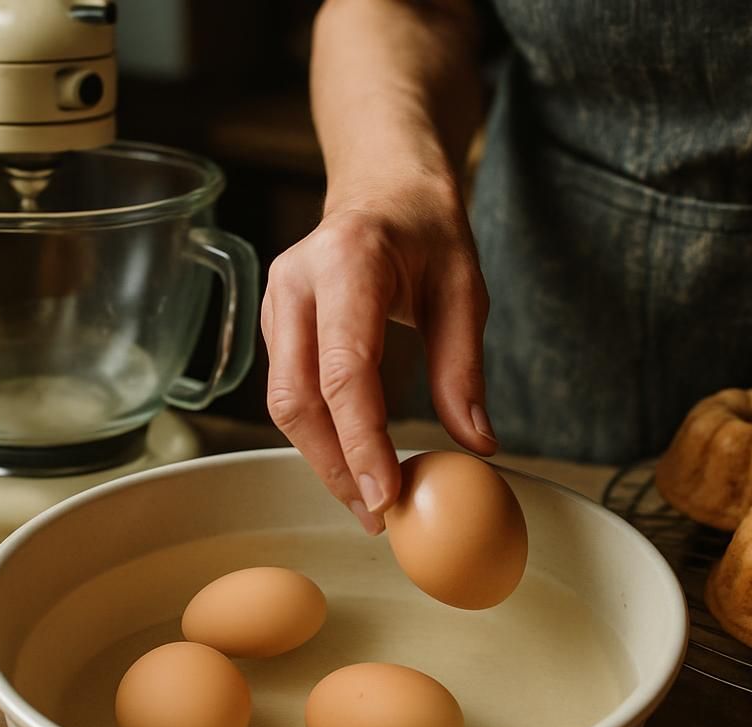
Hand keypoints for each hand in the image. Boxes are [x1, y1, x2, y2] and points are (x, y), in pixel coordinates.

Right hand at [260, 178, 495, 534]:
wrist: (381, 185)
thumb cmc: (426, 229)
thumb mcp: (464, 289)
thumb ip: (463, 370)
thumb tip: (476, 446)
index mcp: (347, 263)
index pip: (345, 372)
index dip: (361, 443)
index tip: (384, 496)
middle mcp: (297, 282)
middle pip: (299, 399)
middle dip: (335, 466)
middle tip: (377, 515)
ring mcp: (277, 303)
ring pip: (285, 403)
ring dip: (322, 458)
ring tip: (366, 498)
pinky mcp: (275, 324)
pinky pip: (288, 392)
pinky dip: (317, 434)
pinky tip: (349, 459)